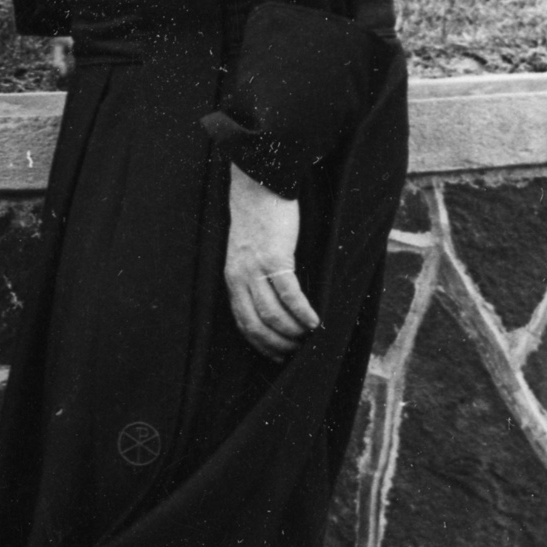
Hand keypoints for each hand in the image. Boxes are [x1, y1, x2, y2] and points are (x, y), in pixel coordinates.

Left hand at [224, 163, 319, 360]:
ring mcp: (255, 268)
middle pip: (256, 324)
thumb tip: (274, 306)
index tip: (276, 357)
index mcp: (232, 278)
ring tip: (309, 338)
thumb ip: (254, 279)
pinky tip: (315, 322)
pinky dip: (303, 312)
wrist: (258, 189)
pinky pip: (290, 294)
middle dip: (277, 344)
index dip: (260, 344)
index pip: (242, 322)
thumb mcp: (247, 254)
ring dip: (292, 332)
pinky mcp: (275, 258)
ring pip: (273, 314)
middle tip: (297, 352)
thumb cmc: (258, 223)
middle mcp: (239, 277)